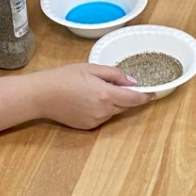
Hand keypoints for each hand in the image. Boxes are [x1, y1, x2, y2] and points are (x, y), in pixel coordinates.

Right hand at [39, 64, 153, 128]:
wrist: (41, 95)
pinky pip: (102, 117)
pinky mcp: (88, 127)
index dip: (146, 96)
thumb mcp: (91, 68)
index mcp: (106, 95)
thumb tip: (134, 82)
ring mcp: (96, 121)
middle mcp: (104, 111)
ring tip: (94, 90)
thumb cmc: (63, 77)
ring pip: (114, 112)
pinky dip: (101, 109)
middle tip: (119, 85)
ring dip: (113, 103)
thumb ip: (115, 75)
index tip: (154, 92)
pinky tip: (86, 101)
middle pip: (126, 106)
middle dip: (128, 97)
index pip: (135, 99)